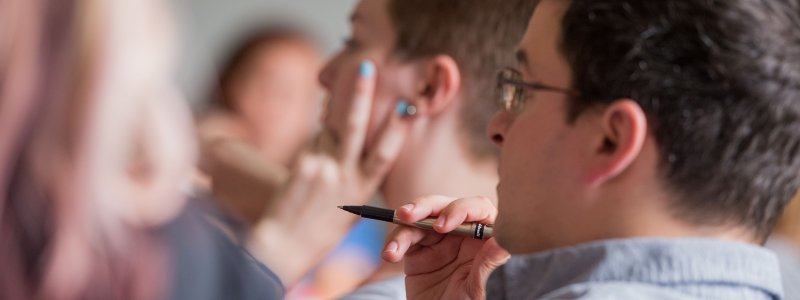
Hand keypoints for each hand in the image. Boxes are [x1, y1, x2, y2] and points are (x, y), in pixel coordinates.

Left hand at [248, 61, 409, 284]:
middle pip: (354, 126)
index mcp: (363, 190)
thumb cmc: (318, 232)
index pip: (384, 154)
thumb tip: (344, 143)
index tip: (407, 107)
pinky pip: (310, 147)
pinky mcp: (301, 164)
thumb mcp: (348, 210)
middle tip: (366, 66)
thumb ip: (352, 177)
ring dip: (327, 135)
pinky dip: (311, 152)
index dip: (396, 130)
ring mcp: (322, 169)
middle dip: (361, 94)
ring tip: (322, 162)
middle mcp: (345, 176)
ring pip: (327, 135)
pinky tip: (303, 178)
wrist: (283, 247)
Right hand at [383, 196, 509, 299]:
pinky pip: (404, 236)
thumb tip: (502, 242)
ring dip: (404, 227)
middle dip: (425, 207)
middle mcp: (461, 233)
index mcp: (482, 237)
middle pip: (445, 205)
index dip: (460, 210)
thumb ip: (486, 264)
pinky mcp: (417, 248)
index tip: (443, 226)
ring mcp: (438, 239)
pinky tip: (390, 254)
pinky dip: (395, 243)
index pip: (477, 209)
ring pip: (420, 218)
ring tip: (393, 249)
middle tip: (409, 216)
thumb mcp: (476, 289)